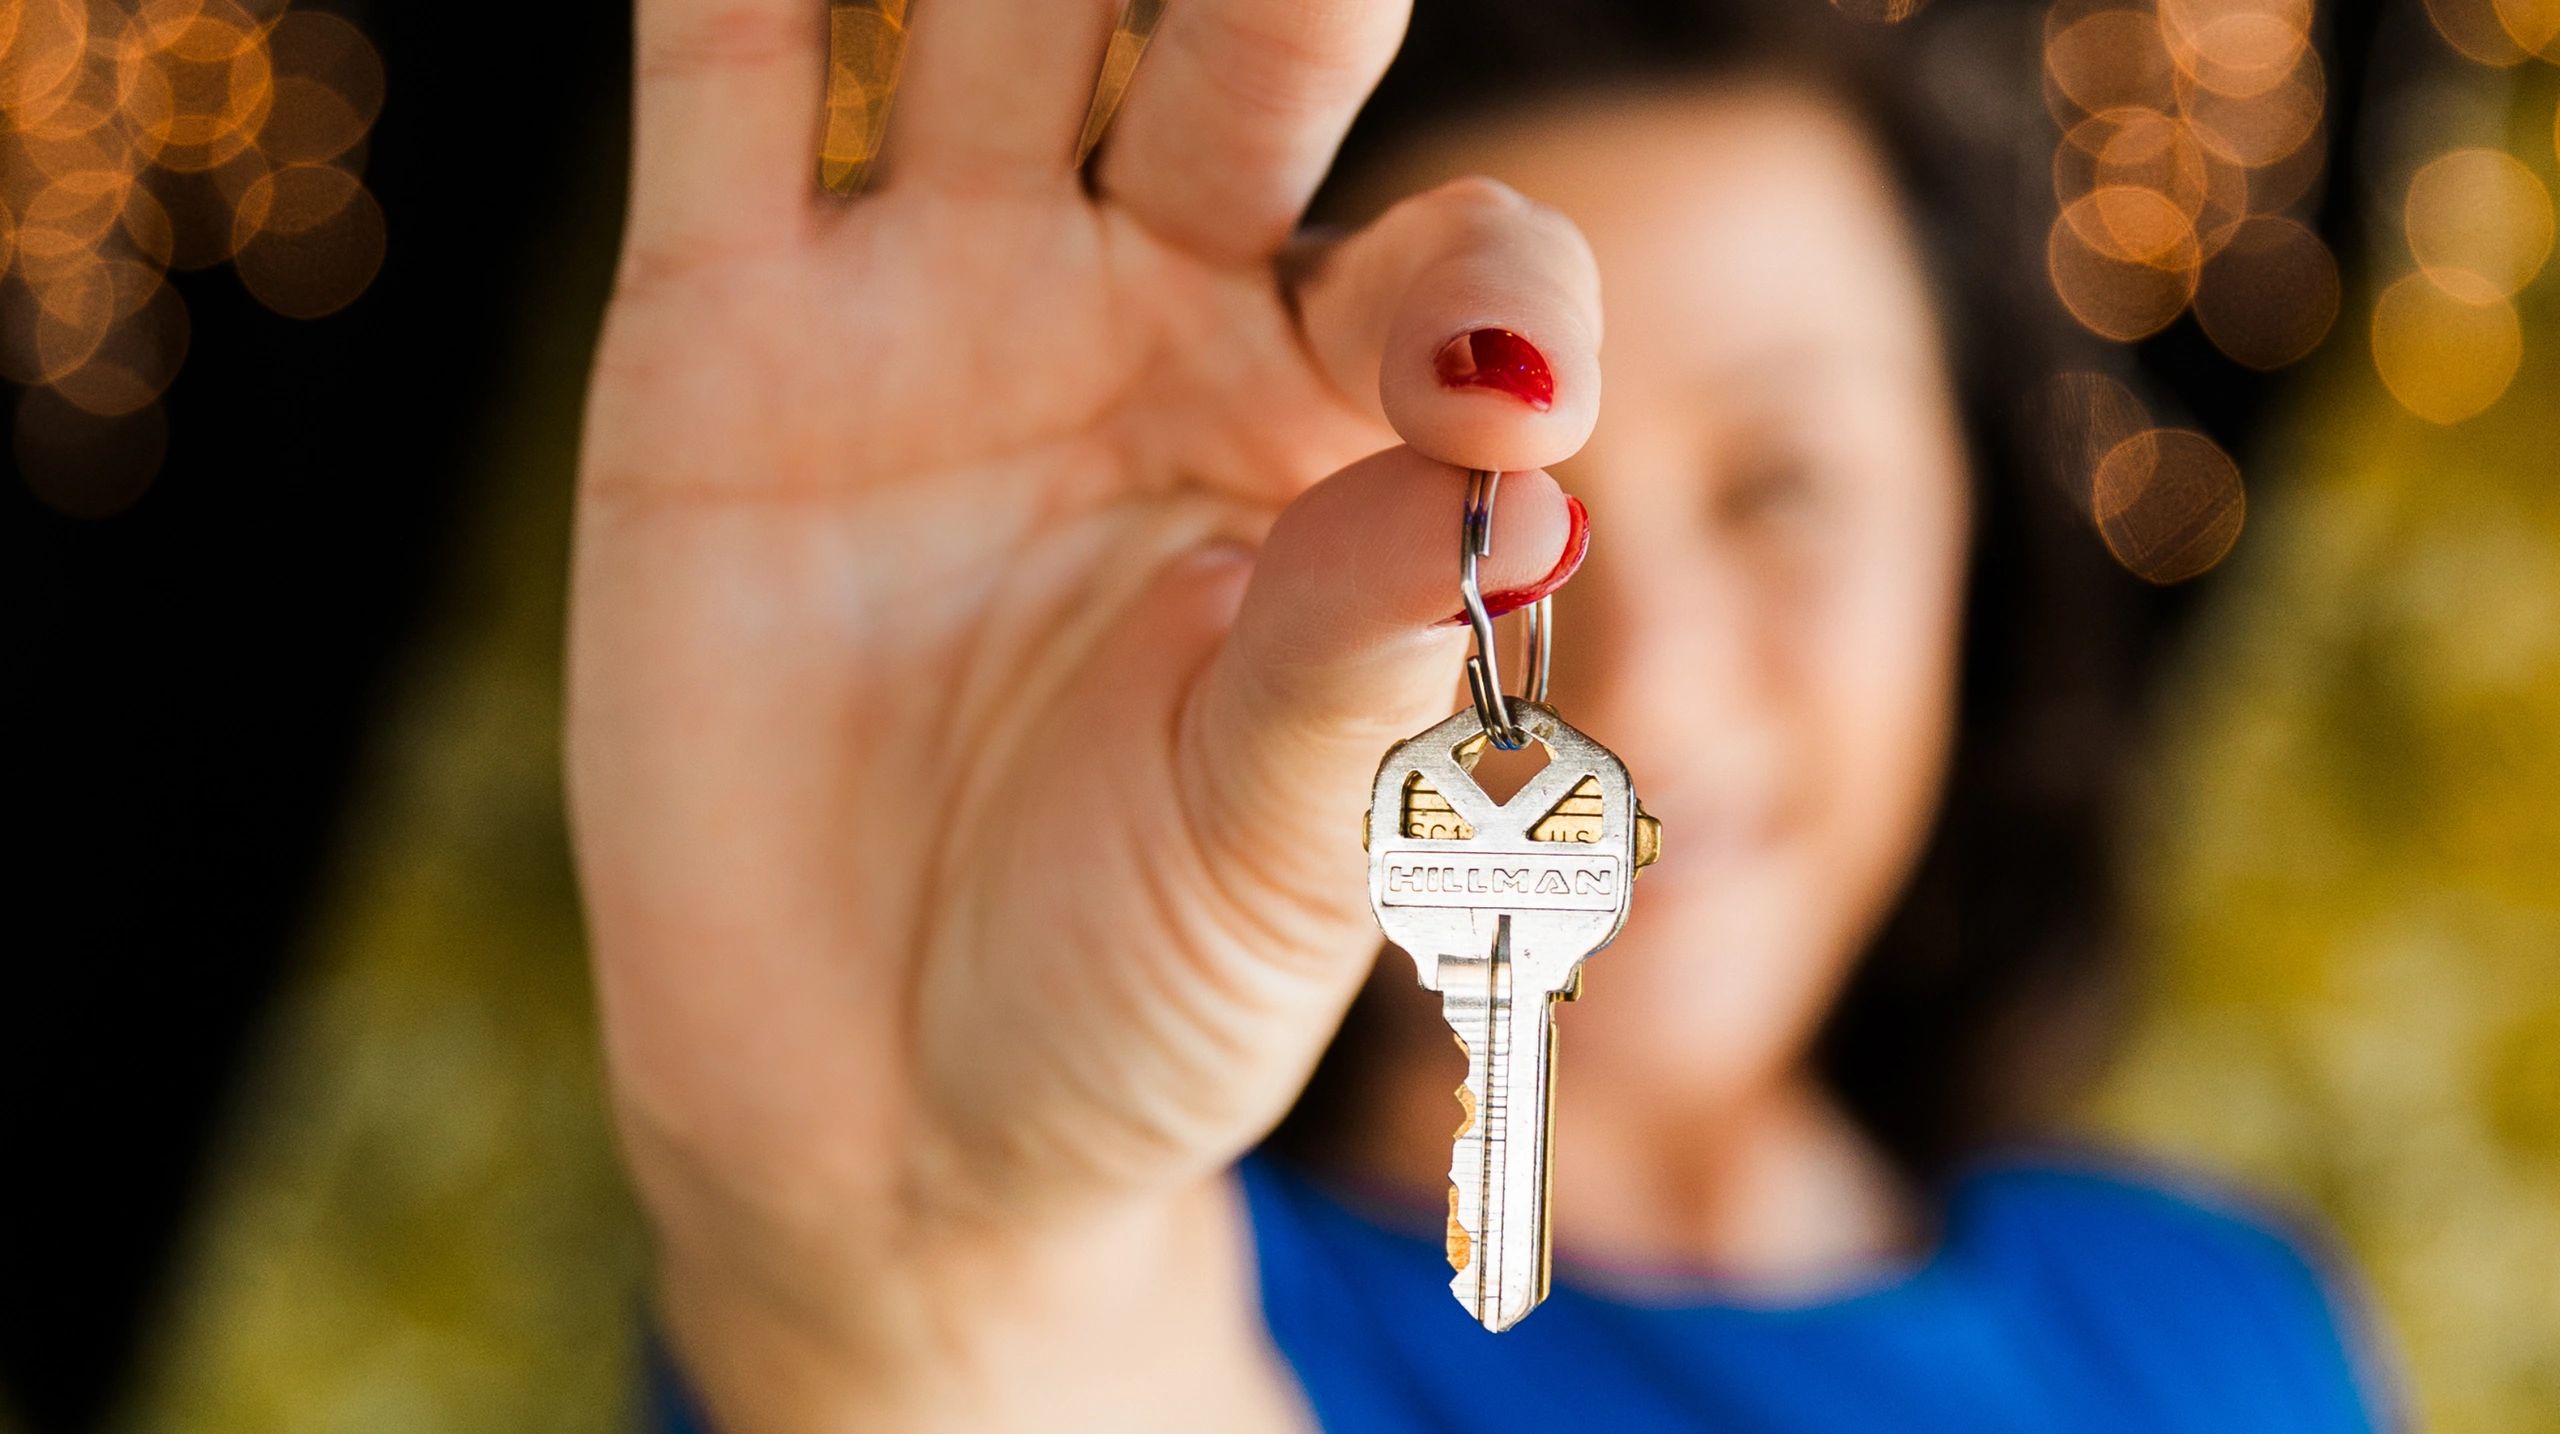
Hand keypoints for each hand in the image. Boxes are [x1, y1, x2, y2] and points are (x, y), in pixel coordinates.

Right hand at [569, 1, 1599, 1425]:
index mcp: (1334, 442)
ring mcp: (937, 302)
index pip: (1455, 281)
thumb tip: (1515, 474)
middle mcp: (1155, 319)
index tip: (1498, 391)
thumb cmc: (1129, 989)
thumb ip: (1361, 670)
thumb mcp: (1274, 868)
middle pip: (1232, 68)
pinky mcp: (721, 333)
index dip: (1490, 292)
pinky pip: (726, 91)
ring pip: (986, 19)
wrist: (875, 1108)